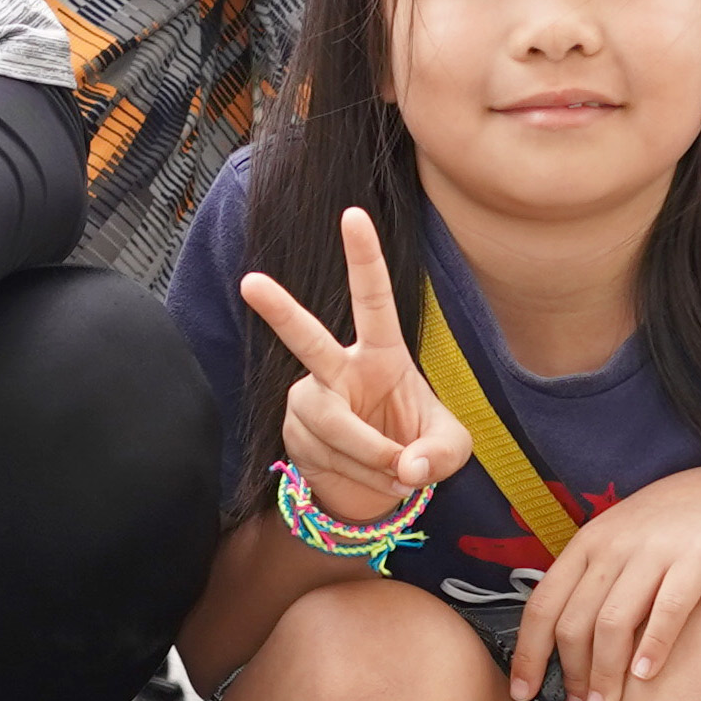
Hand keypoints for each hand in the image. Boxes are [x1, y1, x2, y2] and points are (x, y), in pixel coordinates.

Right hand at [239, 203, 475, 523]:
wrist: (375, 485)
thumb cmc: (417, 448)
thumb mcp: (449, 450)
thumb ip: (439, 455)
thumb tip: (405, 466)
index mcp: (381, 353)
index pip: (373, 300)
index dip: (364, 258)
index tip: (352, 215)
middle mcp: (337, 369)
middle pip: (306, 339)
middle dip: (278, 311)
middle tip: (251, 283)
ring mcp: (309, 400)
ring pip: (334, 426)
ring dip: (372, 458)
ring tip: (393, 472)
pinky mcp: (294, 432)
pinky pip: (328, 458)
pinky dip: (359, 477)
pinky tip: (364, 475)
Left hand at [508, 460, 700, 700]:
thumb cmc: (667, 533)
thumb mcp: (618, 547)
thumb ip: (590, 585)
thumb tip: (556, 643)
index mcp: (586, 546)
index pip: (543, 605)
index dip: (528, 653)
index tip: (520, 693)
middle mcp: (613, 548)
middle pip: (576, 621)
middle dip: (572, 674)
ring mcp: (654, 552)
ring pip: (614, 621)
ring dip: (605, 672)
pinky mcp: (697, 560)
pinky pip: (669, 608)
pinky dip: (654, 644)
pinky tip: (645, 676)